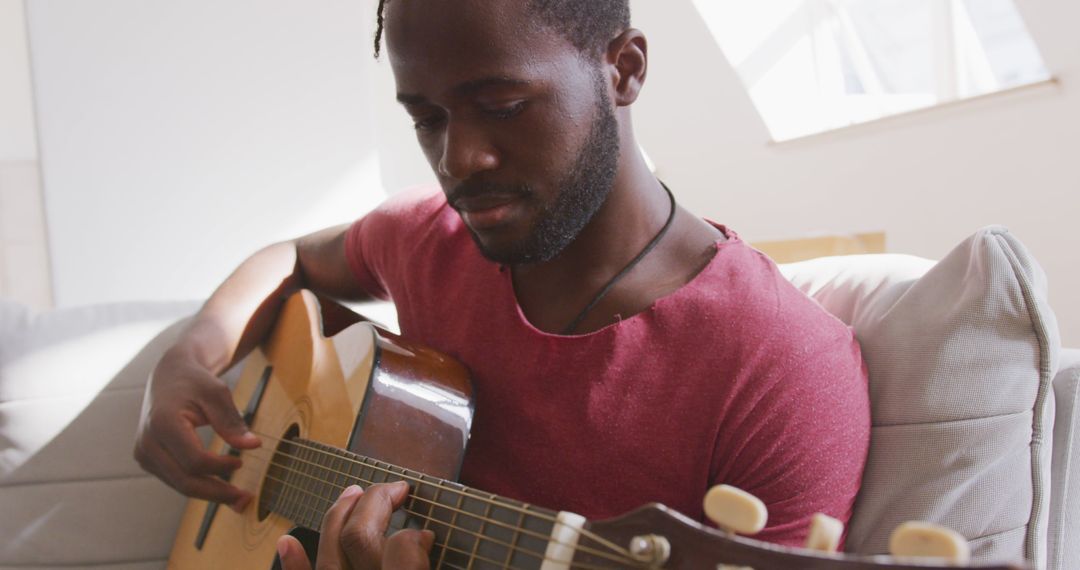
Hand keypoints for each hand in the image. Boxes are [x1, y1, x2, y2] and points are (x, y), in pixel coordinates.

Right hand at [133, 347, 260, 509]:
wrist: (169, 375)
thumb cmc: (195, 382)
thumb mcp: (216, 393)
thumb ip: (232, 421)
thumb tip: (253, 445)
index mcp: (163, 423)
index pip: (194, 460)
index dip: (221, 467)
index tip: (241, 462)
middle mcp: (147, 442)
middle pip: (185, 480)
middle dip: (217, 493)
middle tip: (245, 501)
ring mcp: (144, 453)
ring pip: (179, 484)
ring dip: (209, 494)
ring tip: (237, 498)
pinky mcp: (147, 460)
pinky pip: (175, 479)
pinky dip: (197, 485)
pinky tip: (218, 487)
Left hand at [277, 481, 433, 569]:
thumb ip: (423, 563)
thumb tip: (426, 539)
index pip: (403, 547)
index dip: (414, 535)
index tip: (425, 533)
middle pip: (359, 536)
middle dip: (376, 503)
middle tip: (396, 491)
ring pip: (329, 551)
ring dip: (338, 516)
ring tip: (353, 492)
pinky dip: (294, 563)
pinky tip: (286, 541)